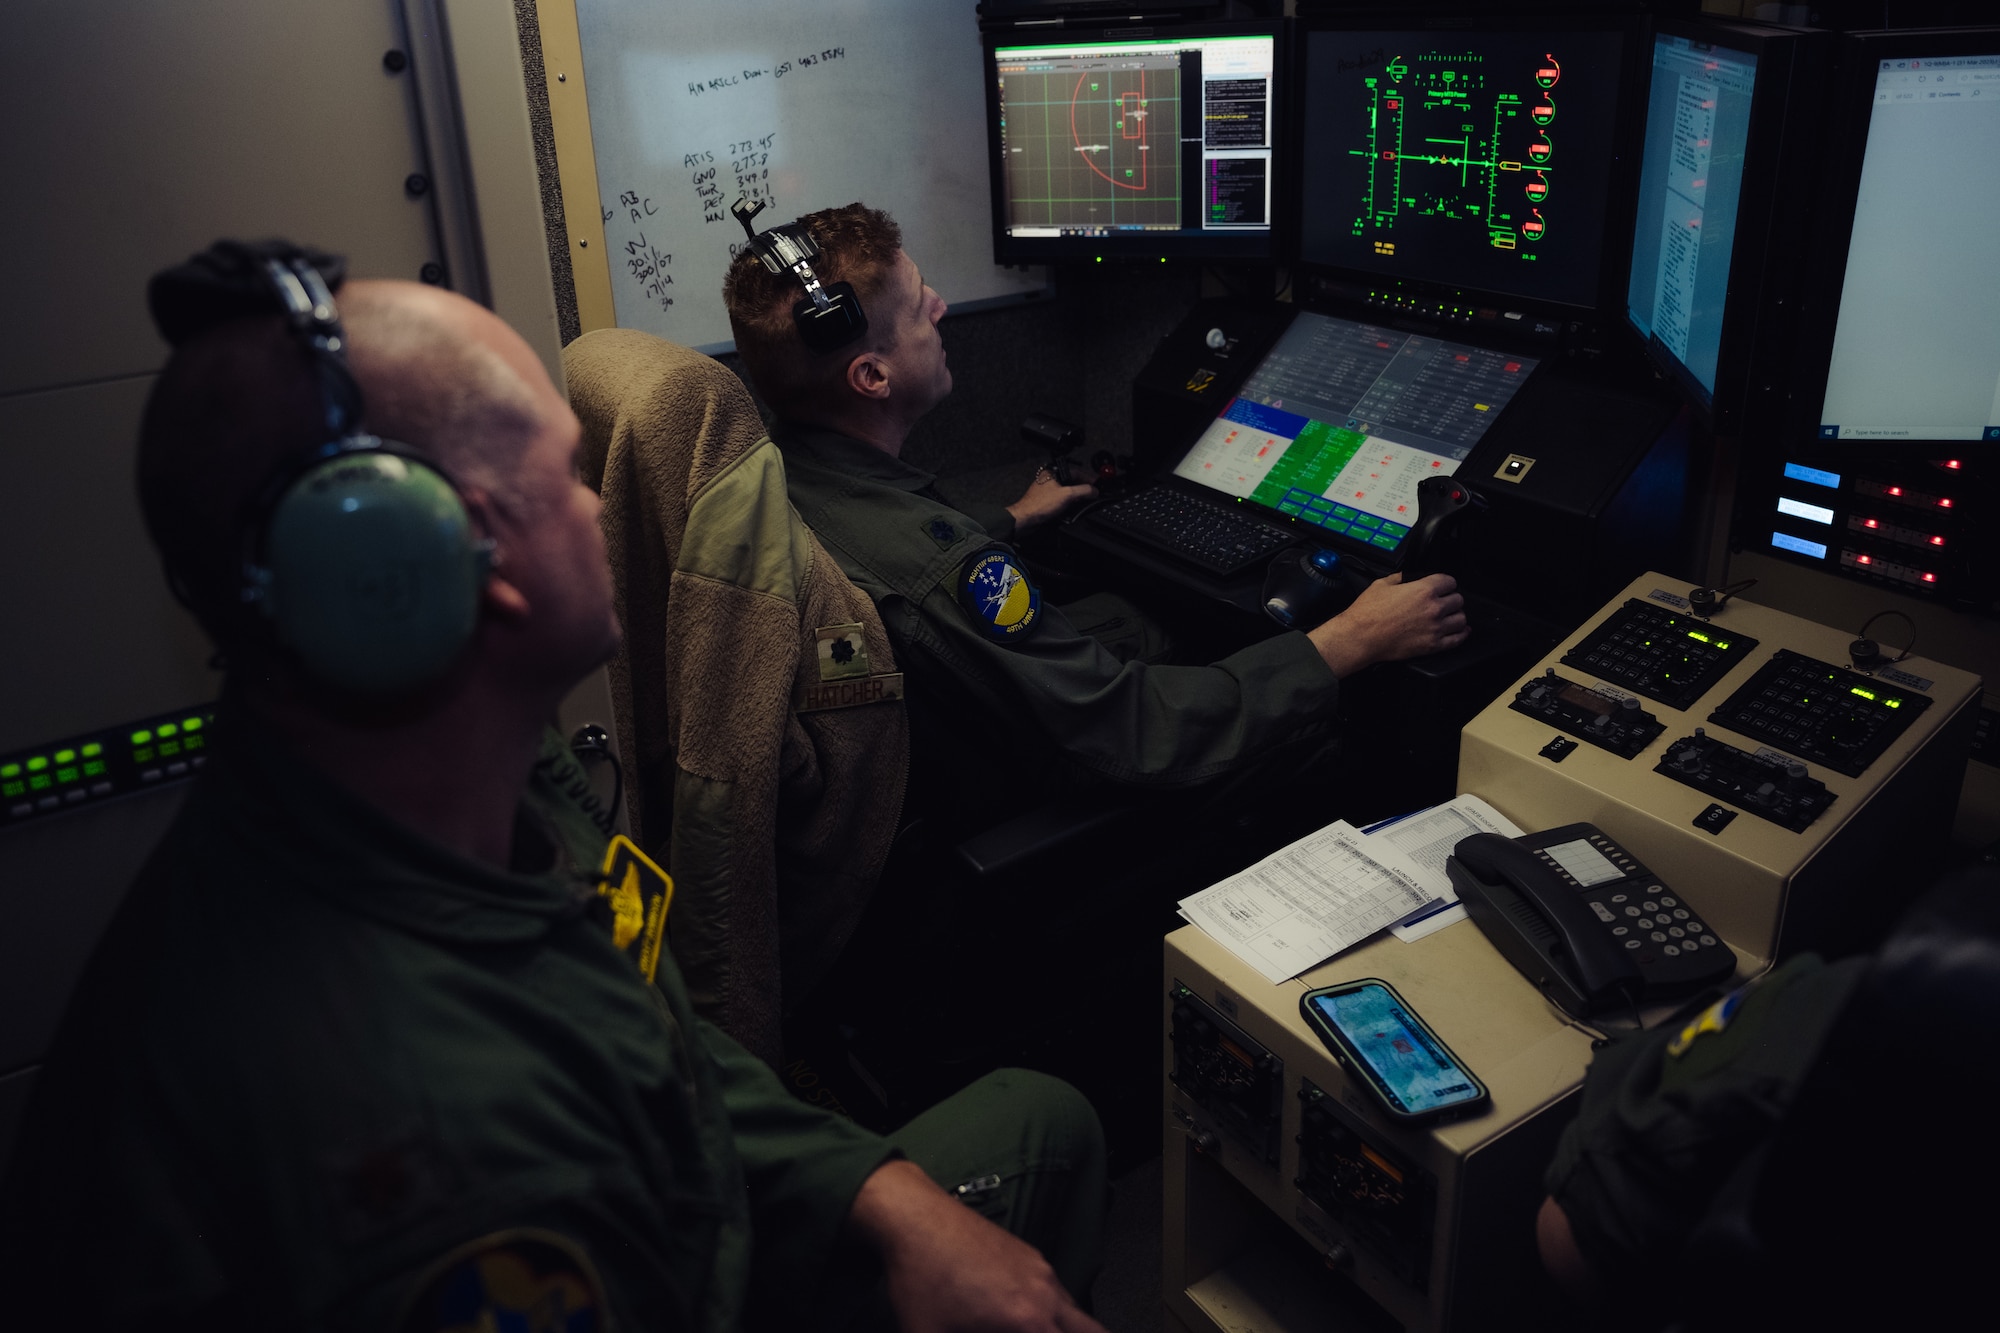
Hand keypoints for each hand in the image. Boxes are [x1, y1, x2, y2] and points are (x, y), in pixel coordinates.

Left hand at [847, 1160, 1104, 1332]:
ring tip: (1035, 1332)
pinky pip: (1057, 1291)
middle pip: (1092, 1330)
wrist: (917, 1218)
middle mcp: (1045, 1294)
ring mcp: (1041, 1269)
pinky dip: (1053, 1311)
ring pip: (1075, 1311)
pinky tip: (1021, 1317)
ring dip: (1065, 1330)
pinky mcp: (1030, 1254)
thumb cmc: (922, 1281)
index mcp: (1029, 1321)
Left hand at [1004, 466, 1097, 533]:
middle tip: (1093, 494)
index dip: (1089, 478)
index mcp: (1053, 472)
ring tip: (1084, 502)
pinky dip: (1069, 505)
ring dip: (1077, 498)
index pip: (1076, 471)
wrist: (1026, 519)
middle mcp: (1050, 479)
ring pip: (1068, 492)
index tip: (1098, 485)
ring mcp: (1048, 491)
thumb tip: (1095, 490)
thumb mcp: (1067, 495)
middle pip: (1072, 482)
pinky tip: (1073, 509)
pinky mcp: (1047, 502)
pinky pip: (1062, 501)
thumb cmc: (1039, 505)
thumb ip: (1084, 491)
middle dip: (1083, 489)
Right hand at [1308, 572, 1467, 677]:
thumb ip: (1401, 578)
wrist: (1360, 637)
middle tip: (1443, 601)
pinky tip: (1460, 631)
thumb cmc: (1367, 613)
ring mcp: (1435, 628)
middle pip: (1458, 600)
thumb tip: (1408, 577)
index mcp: (1424, 590)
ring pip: (1461, 619)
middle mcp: (1433, 608)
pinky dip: (1461, 634)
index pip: (1450, 581)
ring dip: (1456, 616)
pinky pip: (1457, 639)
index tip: (1443, 586)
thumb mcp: (1382, 584)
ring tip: (1449, 616)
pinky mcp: (1433, 645)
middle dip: (1450, 599)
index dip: (1445, 583)